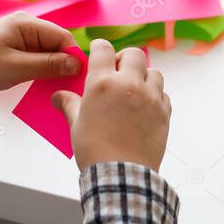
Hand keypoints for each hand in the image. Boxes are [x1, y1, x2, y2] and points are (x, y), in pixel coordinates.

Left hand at [0, 12, 79, 101]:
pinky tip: (45, 85)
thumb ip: (48, 65)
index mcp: (26, 23)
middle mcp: (26, 28)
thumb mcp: (17, 67)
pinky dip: (43, 72)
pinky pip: (38, 61)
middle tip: (70, 86)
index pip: (62, 36)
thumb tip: (77, 65)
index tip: (79, 77)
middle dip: (64, 64)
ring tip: (58, 88)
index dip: (73, 56)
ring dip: (53, 70)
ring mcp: (21, 40)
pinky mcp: (17, 53)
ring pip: (49, 54)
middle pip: (57, 45)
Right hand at [52, 40, 170, 171]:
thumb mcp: (77, 125)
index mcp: (103, 83)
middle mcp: (129, 85)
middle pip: (134, 54)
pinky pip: (164, 95)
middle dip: (125, 59)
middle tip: (117, 71)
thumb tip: (59, 96)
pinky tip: (144, 107)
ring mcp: (150, 98)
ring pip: (154, 72)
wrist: (121, 176)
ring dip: (144, 76)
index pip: (103, 49)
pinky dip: (156, 96)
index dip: (99, 47)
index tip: (98, 51)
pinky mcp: (164, 113)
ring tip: (134, 90)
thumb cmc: (95, 150)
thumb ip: (70, 105)